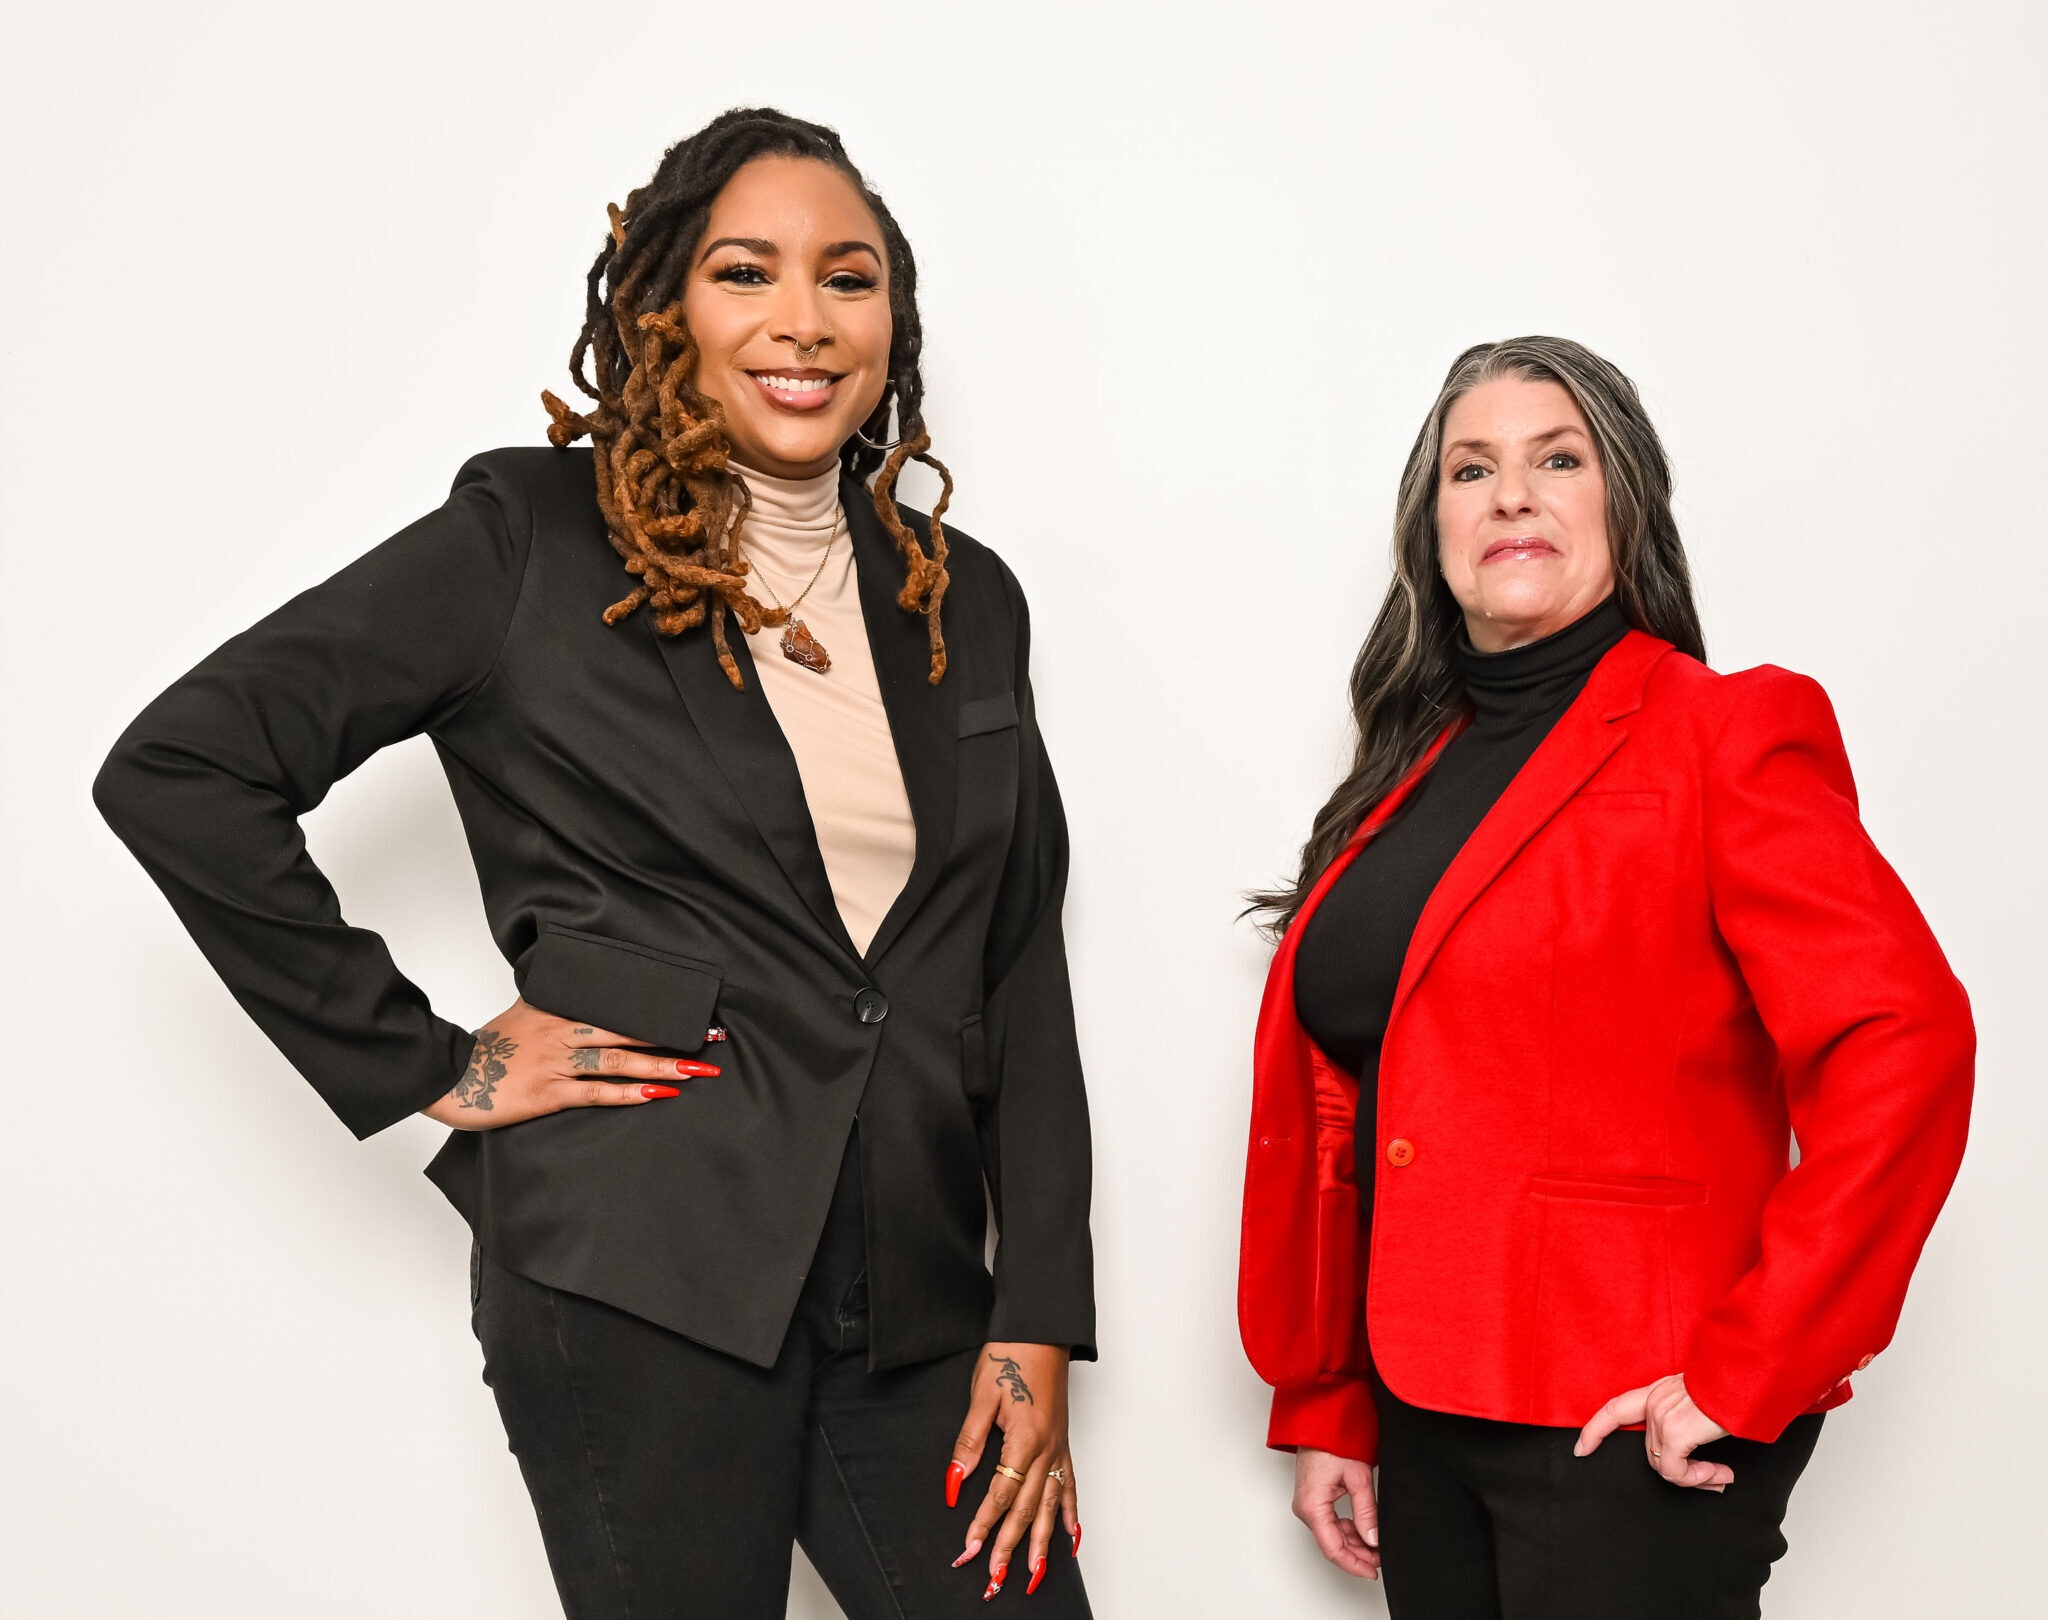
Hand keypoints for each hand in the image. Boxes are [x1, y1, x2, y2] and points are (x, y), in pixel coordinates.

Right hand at [419, 997, 720, 1130]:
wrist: (448, 1075)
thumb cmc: (487, 1049)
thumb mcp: (525, 1014)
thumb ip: (558, 1009)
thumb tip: (589, 1005)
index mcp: (559, 1009)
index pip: (619, 1005)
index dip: (658, 1008)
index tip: (694, 1010)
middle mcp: (562, 1031)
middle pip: (629, 1029)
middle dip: (673, 1035)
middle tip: (713, 1039)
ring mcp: (556, 1062)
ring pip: (619, 1060)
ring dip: (662, 1065)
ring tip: (697, 1070)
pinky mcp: (548, 1092)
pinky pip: (596, 1092)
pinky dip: (628, 1092)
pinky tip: (656, 1094)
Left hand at [945, 1343, 1076, 1598]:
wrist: (1040, 1330)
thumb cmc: (1011, 1355)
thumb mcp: (981, 1396)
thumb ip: (969, 1443)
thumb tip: (956, 1483)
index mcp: (1024, 1439)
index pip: (1001, 1493)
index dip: (983, 1523)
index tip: (968, 1549)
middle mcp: (1046, 1449)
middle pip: (1028, 1509)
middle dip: (1009, 1546)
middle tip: (995, 1578)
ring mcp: (1059, 1447)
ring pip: (1052, 1506)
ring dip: (1043, 1543)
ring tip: (1034, 1574)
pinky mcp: (1064, 1441)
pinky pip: (1071, 1485)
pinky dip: (1071, 1514)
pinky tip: (1072, 1536)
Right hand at [1292, 1447, 1379, 1579]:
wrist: (1318, 1421)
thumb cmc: (1332, 1441)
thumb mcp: (1357, 1477)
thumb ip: (1366, 1512)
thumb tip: (1374, 1540)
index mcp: (1313, 1506)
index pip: (1333, 1549)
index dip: (1354, 1564)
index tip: (1372, 1572)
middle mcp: (1305, 1509)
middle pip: (1332, 1545)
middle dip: (1357, 1556)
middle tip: (1380, 1560)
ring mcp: (1307, 1505)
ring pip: (1331, 1536)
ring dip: (1353, 1544)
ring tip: (1376, 1547)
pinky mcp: (1312, 1500)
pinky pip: (1329, 1524)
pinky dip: (1347, 1531)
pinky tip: (1363, 1532)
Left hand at [1575, 1373, 1731, 1489]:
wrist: (1747, 1376)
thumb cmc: (1732, 1388)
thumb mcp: (1701, 1401)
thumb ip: (1687, 1421)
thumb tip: (1693, 1459)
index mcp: (1657, 1391)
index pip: (1616, 1410)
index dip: (1595, 1430)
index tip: (1580, 1449)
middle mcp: (1654, 1401)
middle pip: (1651, 1452)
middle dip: (1682, 1473)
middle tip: (1712, 1478)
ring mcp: (1661, 1416)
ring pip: (1663, 1466)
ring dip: (1695, 1478)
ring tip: (1719, 1476)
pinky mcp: (1675, 1432)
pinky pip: (1674, 1471)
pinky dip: (1696, 1479)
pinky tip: (1718, 1473)